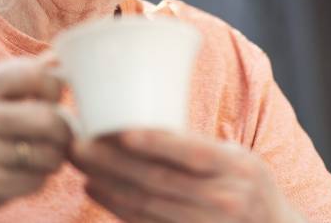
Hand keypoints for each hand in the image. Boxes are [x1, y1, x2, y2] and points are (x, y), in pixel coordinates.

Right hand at [0, 55, 71, 222]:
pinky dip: (36, 180)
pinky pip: (36, 180)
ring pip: (48, 153)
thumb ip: (9, 81)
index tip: (51, 100)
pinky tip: (20, 177)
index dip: (54, 88)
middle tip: (56, 137)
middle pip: (50, 118)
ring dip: (52, 159)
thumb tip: (56, 58)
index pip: (34, 74)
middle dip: (62, 130)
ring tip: (37, 158)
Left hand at [71, 130, 304, 222]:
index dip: (156, 142)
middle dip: (113, 162)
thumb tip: (145, 123)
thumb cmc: (250, 185)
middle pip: (158, 180)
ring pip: (146, 205)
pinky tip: (98, 190)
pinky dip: (117, 207)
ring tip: (81, 164)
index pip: (192, 153)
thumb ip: (200, 147)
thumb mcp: (239, 157)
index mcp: (237, 167)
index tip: (120, 131)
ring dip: (107, 185)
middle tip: (79, 144)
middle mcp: (223, 197)